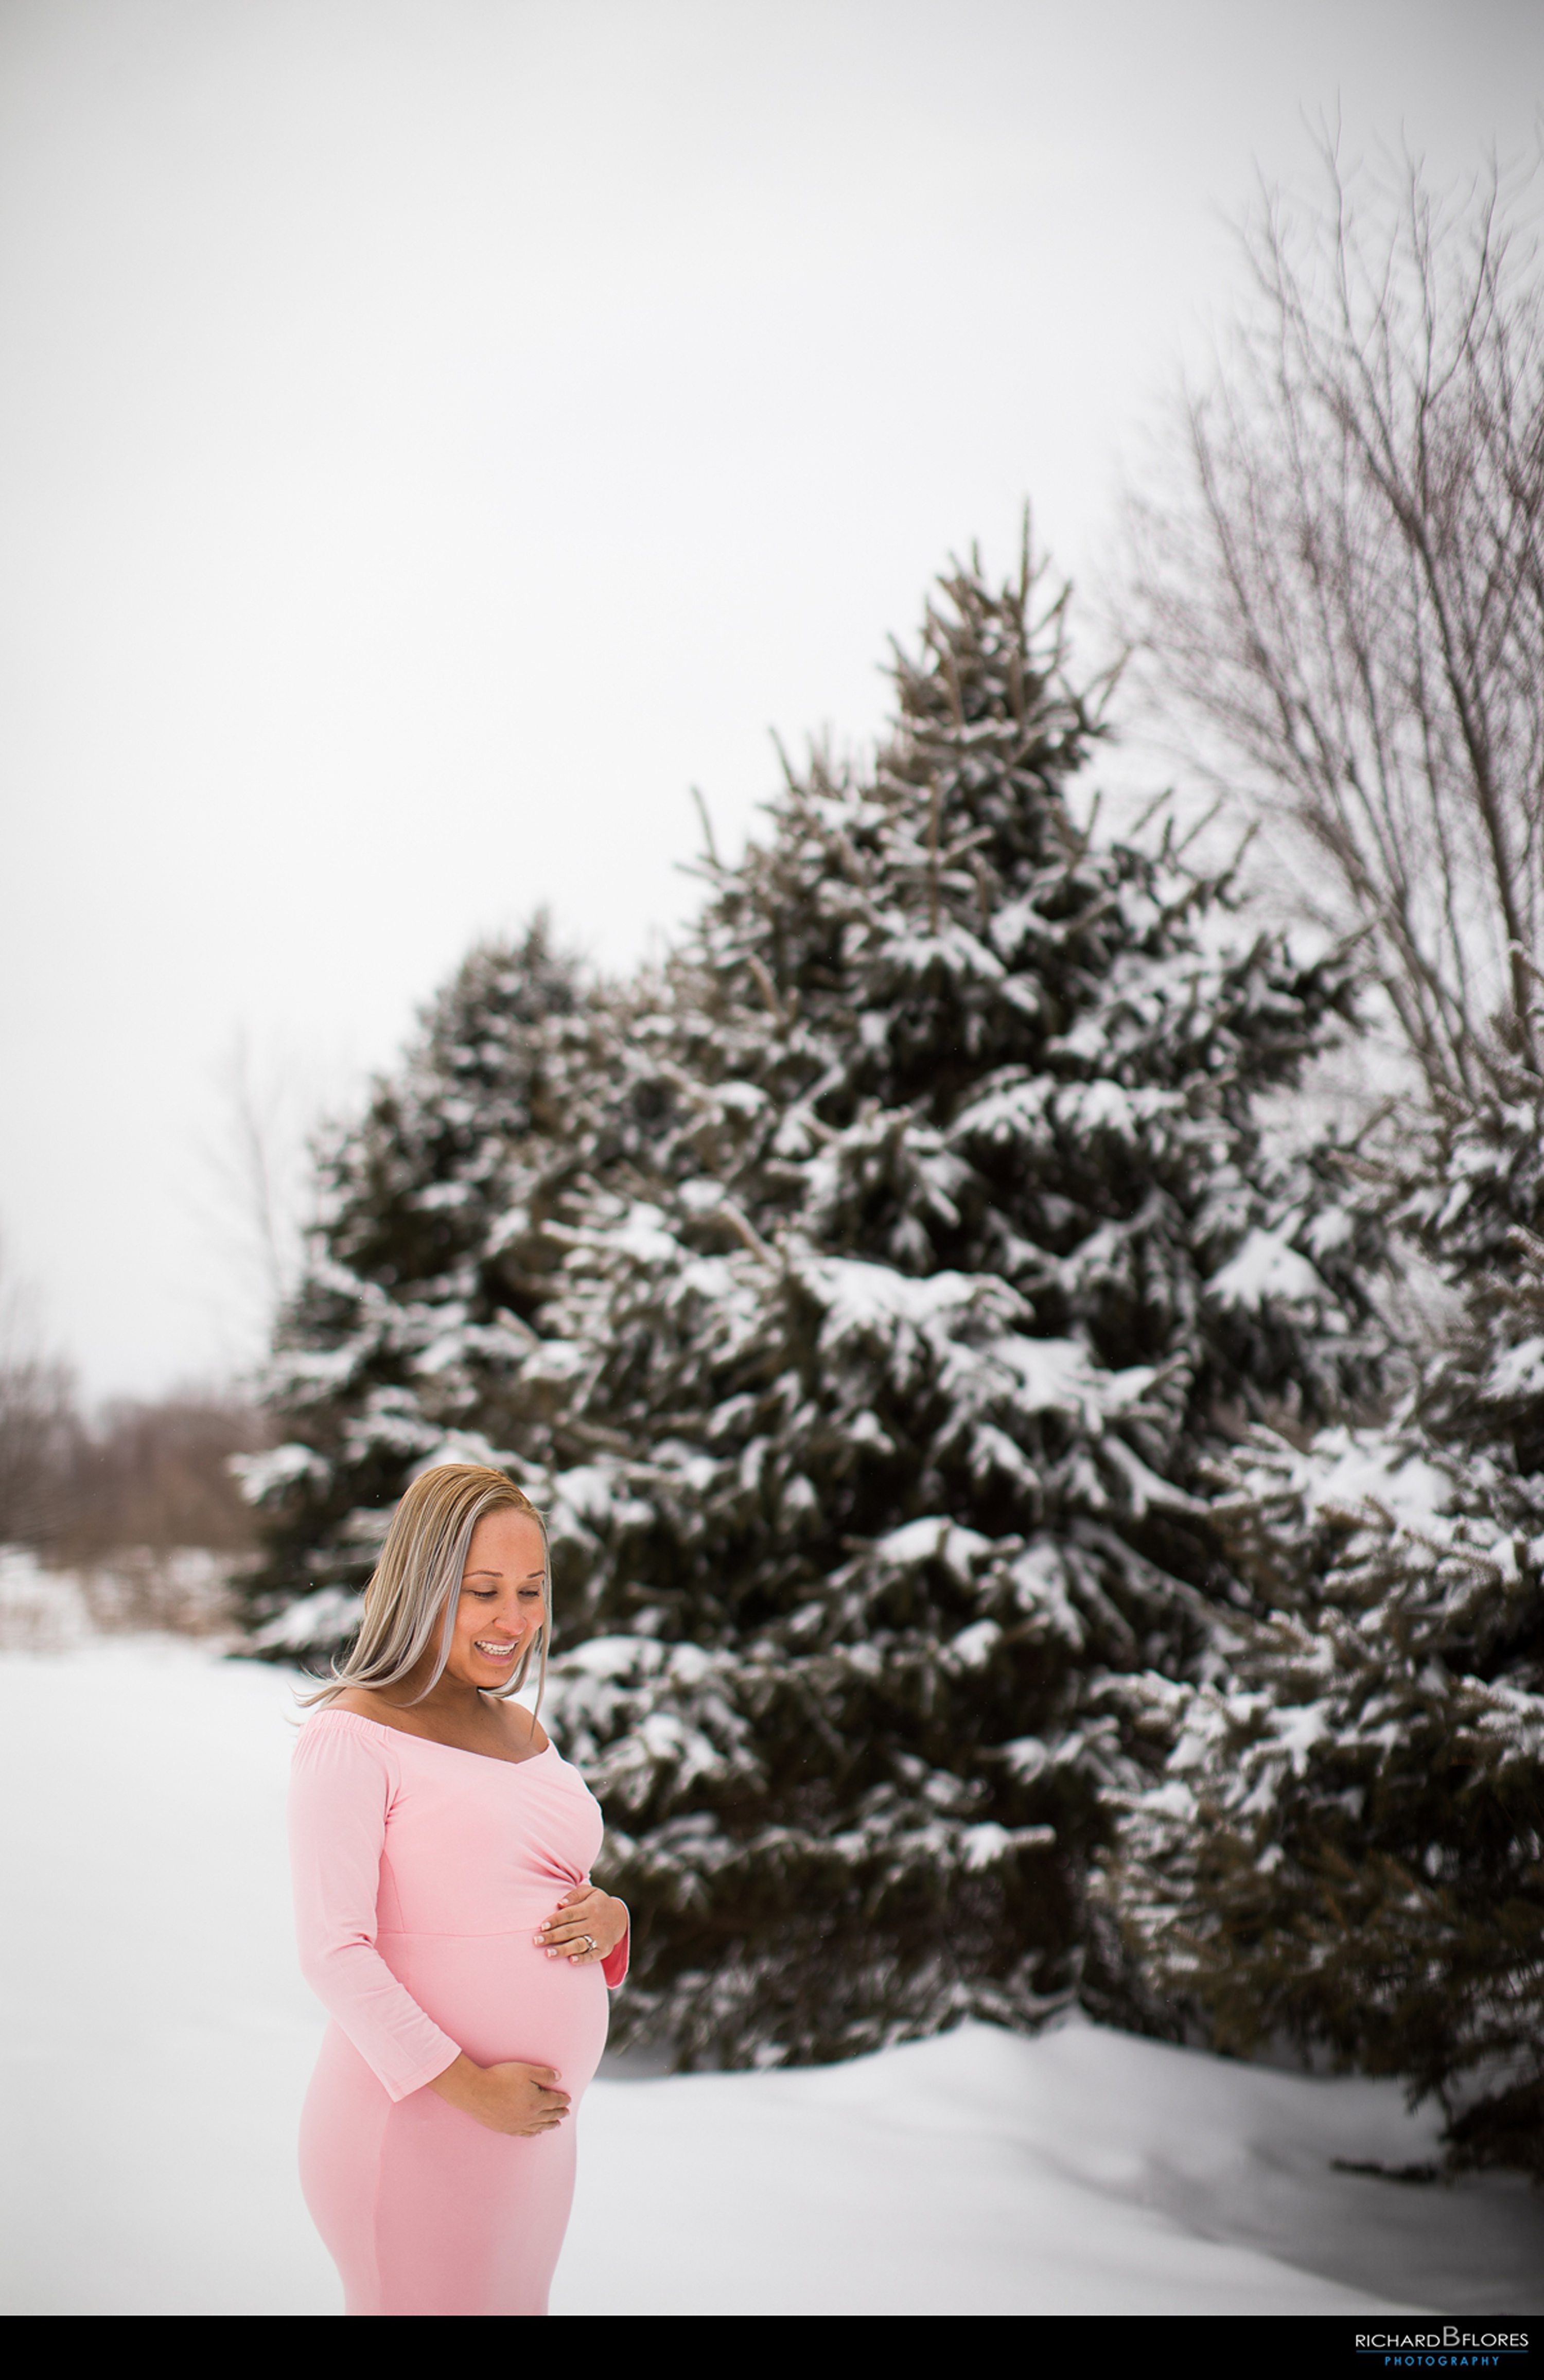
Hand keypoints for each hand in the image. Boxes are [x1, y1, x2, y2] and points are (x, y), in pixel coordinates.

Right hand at [428, 2053, 570, 2136]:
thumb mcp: (526, 2070)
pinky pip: (525, 2133)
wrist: (476, 2091)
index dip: (562, 2099)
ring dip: (549, 2125)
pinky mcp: (506, 2128)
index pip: (554, 2101)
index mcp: (536, 2101)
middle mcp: (529, 2116)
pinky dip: (533, 2133)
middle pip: (548, 2115)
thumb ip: (544, 2074)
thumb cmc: (501, 2077)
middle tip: (566, 2113)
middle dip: (559, 2113)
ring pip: (538, 2127)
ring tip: (556, 2125)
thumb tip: (559, 2078)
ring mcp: (517, 2124)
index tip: (568, 2099)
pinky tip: (536, 2133)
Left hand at [536, 1882, 628, 1964]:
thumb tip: (559, 1904)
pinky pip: (592, 1956)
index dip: (555, 1920)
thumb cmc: (598, 1903)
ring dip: (563, 1950)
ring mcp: (599, 1937)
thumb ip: (574, 1895)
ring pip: (578, 1944)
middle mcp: (594, 1923)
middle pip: (570, 1930)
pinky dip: (582, 1959)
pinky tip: (571, 1961)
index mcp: (590, 1908)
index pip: (569, 1914)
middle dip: (552, 1936)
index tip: (541, 1926)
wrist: (620, 1917)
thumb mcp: (590, 1892)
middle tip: (536, 1941)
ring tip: (547, 1953)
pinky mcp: (603, 1949)